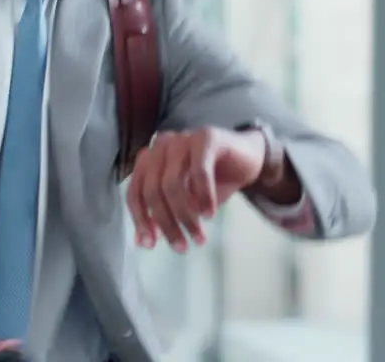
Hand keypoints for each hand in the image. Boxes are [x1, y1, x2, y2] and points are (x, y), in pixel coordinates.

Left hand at [125, 127, 264, 251]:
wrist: (249, 158)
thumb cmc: (212, 180)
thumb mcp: (184, 202)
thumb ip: (161, 216)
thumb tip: (142, 242)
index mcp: (150, 159)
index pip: (135, 192)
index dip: (140, 220)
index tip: (150, 245)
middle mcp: (161, 146)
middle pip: (152, 190)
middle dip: (166, 223)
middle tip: (181, 247)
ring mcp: (182, 139)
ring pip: (172, 183)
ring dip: (185, 216)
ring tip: (199, 236)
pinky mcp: (206, 137)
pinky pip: (198, 172)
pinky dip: (203, 197)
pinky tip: (209, 214)